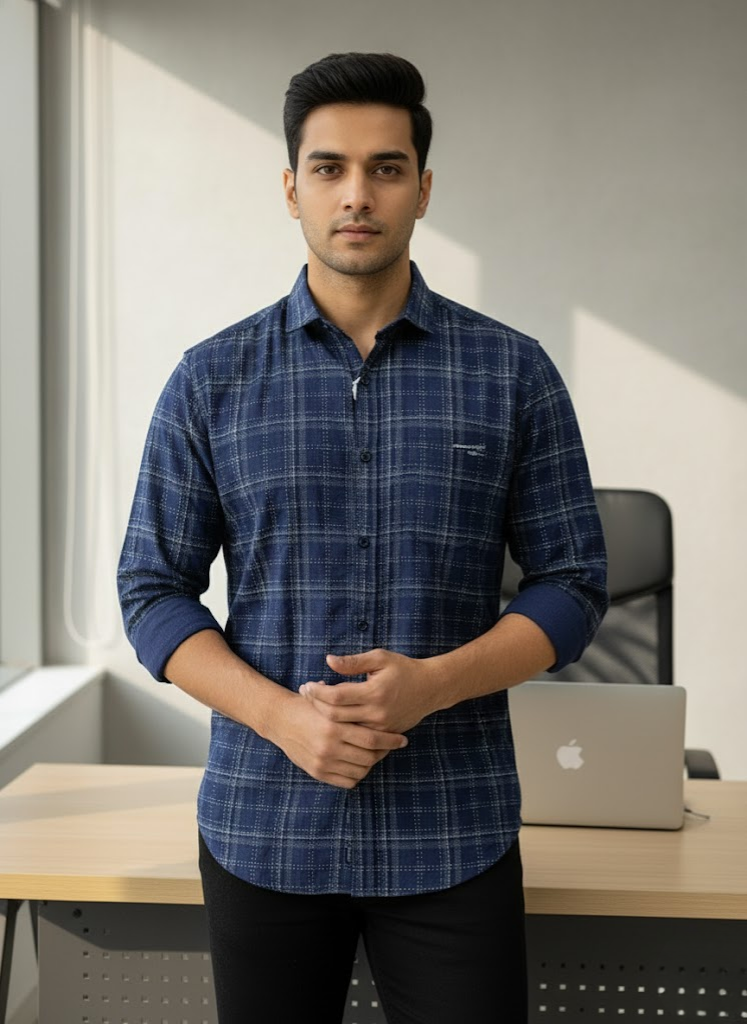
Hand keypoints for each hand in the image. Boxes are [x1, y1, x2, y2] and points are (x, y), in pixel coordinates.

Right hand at [268, 690, 407, 789]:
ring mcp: (322, 762)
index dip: (391, 740)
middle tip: (391, 746)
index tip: (402, 739)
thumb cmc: (308, 704)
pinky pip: (347, 781)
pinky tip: (361, 763)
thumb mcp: (329, 698)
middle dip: (384, 752)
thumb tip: (378, 700)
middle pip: (369, 757)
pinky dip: (358, 774)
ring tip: (376, 753)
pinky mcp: (318, 772)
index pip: (371, 739)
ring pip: (360, 770)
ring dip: (372, 763)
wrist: (279, 719)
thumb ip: (349, 700)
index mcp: (334, 726)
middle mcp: (328, 746)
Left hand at [300, 648, 442, 733]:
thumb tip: (328, 660)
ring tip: (315, 705)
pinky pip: (356, 737)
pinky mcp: (383, 735)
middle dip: (316, 705)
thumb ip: (353, 662)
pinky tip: (332, 718)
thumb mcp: (380, 658)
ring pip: (344, 729)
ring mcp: (380, 728)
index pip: (336, 696)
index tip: (307, 685)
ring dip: (326, 718)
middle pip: (335, 716)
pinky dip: (342, 728)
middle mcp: (377, 713)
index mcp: (375, 692)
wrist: (431, 688)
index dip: (317, 691)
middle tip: (305, 694)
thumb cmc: (404, 669)